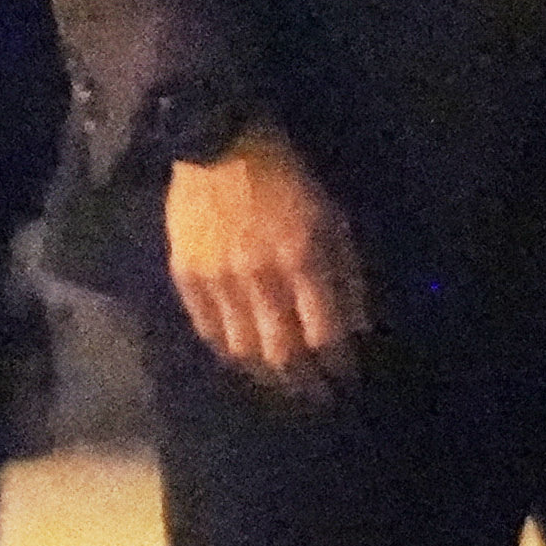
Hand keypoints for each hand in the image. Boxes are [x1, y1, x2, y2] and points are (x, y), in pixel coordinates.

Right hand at [163, 127, 371, 401]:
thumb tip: (359, 328)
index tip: (347, 380)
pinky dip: (227, 352)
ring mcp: (217, 280)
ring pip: (242, 350)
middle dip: (303, 383)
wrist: (221, 148)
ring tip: (281, 386)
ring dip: (265, 376)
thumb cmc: (290, 182)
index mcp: (303, 260)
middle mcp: (260, 277)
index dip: (337, 364)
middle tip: (316, 398)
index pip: (324, 334)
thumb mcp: (334, 221)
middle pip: (281, 352)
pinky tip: (243, 360)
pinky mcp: (185, 276)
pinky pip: (207, 329)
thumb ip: (347, 276)